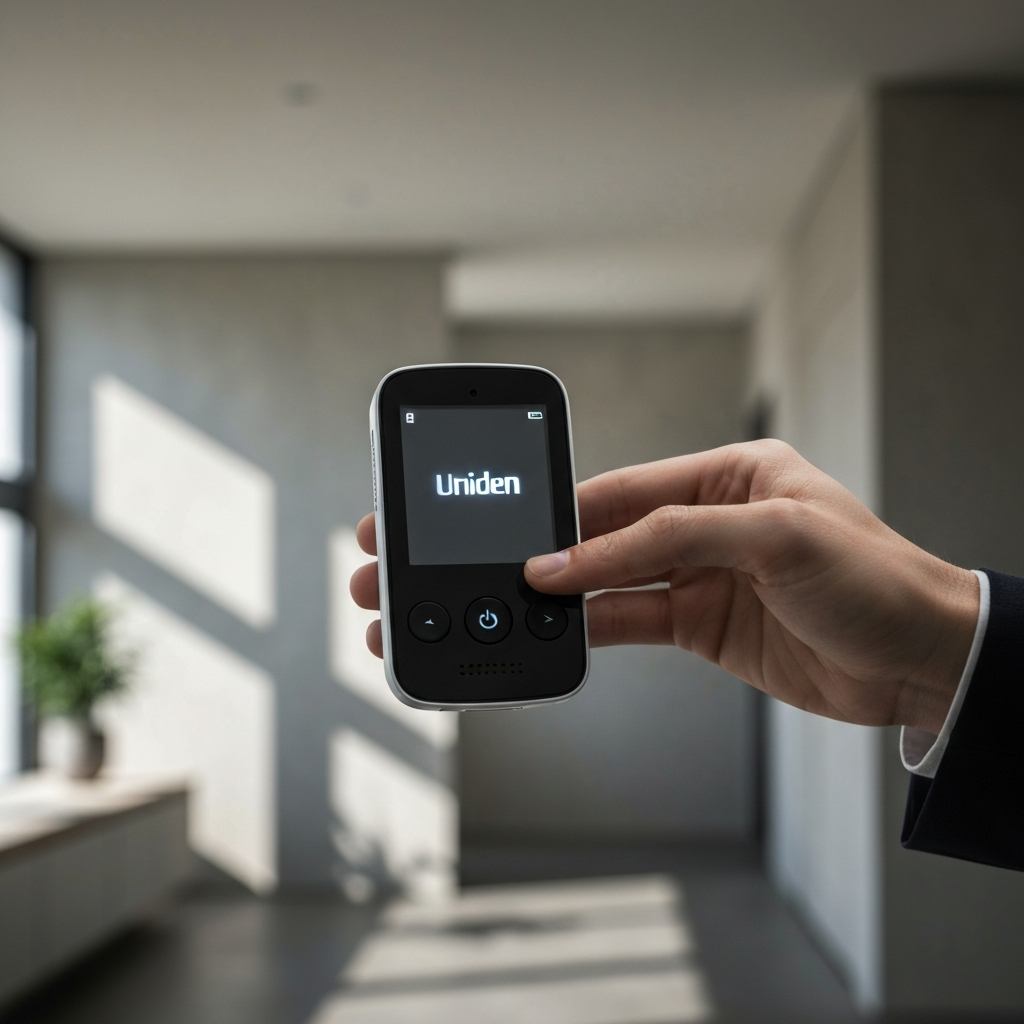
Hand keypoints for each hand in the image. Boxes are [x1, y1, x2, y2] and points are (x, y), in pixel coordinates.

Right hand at [522, 440, 977, 733]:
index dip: (580, 513)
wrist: (922, 663)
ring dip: (579, 594)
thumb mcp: (773, 536)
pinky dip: (601, 627)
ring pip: (622, 580)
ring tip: (536, 606)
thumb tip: (588, 555)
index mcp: (732, 476)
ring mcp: (706, 577)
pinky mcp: (704, 626)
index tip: (537, 536)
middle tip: (525, 574)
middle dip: (572, 554)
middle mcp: (713, 523)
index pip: (635, 487)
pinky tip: (574, 631)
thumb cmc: (875, 579)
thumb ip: (671, 538)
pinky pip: (637, 620)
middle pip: (620, 534)